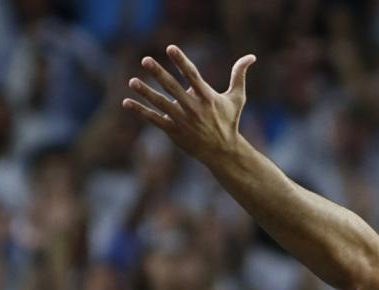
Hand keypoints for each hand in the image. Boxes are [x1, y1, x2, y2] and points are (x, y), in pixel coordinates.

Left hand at [122, 46, 255, 161]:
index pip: (192, 75)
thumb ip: (239, 76)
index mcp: (207, 97)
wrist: (223, 152)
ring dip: (145, 92)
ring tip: (132, 81)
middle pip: (173, 87)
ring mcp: (182, 120)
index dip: (181, 61)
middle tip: (146, 60)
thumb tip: (251, 57)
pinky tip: (127, 102)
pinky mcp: (174, 131)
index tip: (170, 48)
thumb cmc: (230, 122)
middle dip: (159, 73)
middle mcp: (193, 107)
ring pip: (161, 103)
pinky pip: (154, 120)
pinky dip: (140, 111)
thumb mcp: (237, 98)